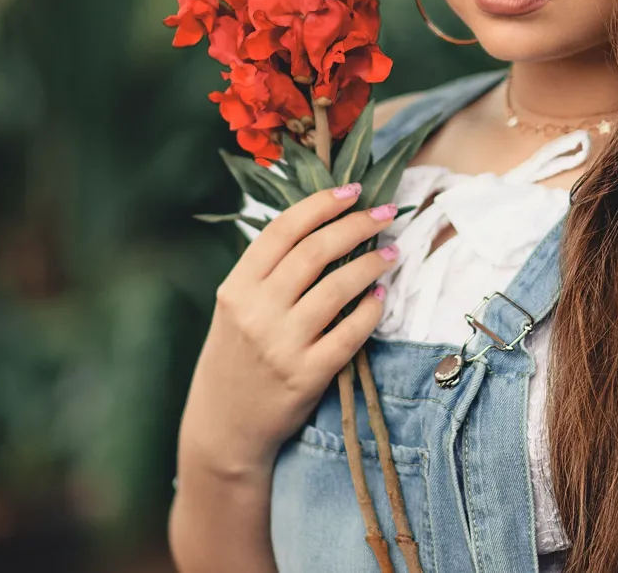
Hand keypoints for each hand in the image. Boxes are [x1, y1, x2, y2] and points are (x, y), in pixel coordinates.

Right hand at [177, 182, 399, 477]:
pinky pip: (350, 333)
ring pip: (338, 288)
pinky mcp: (307, 375)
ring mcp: (282, 344)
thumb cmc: (235, 358)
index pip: (282, 230)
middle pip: (315, 251)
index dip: (321, 204)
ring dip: (372, 264)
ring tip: (393, 252)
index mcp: (236, 287)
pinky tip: (382, 297)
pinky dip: (371, 310)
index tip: (353, 190)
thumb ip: (268, 273)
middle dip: (357, 224)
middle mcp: (256, 311)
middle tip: (386, 212)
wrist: (223, 427)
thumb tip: (322, 224)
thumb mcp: (235, 309)